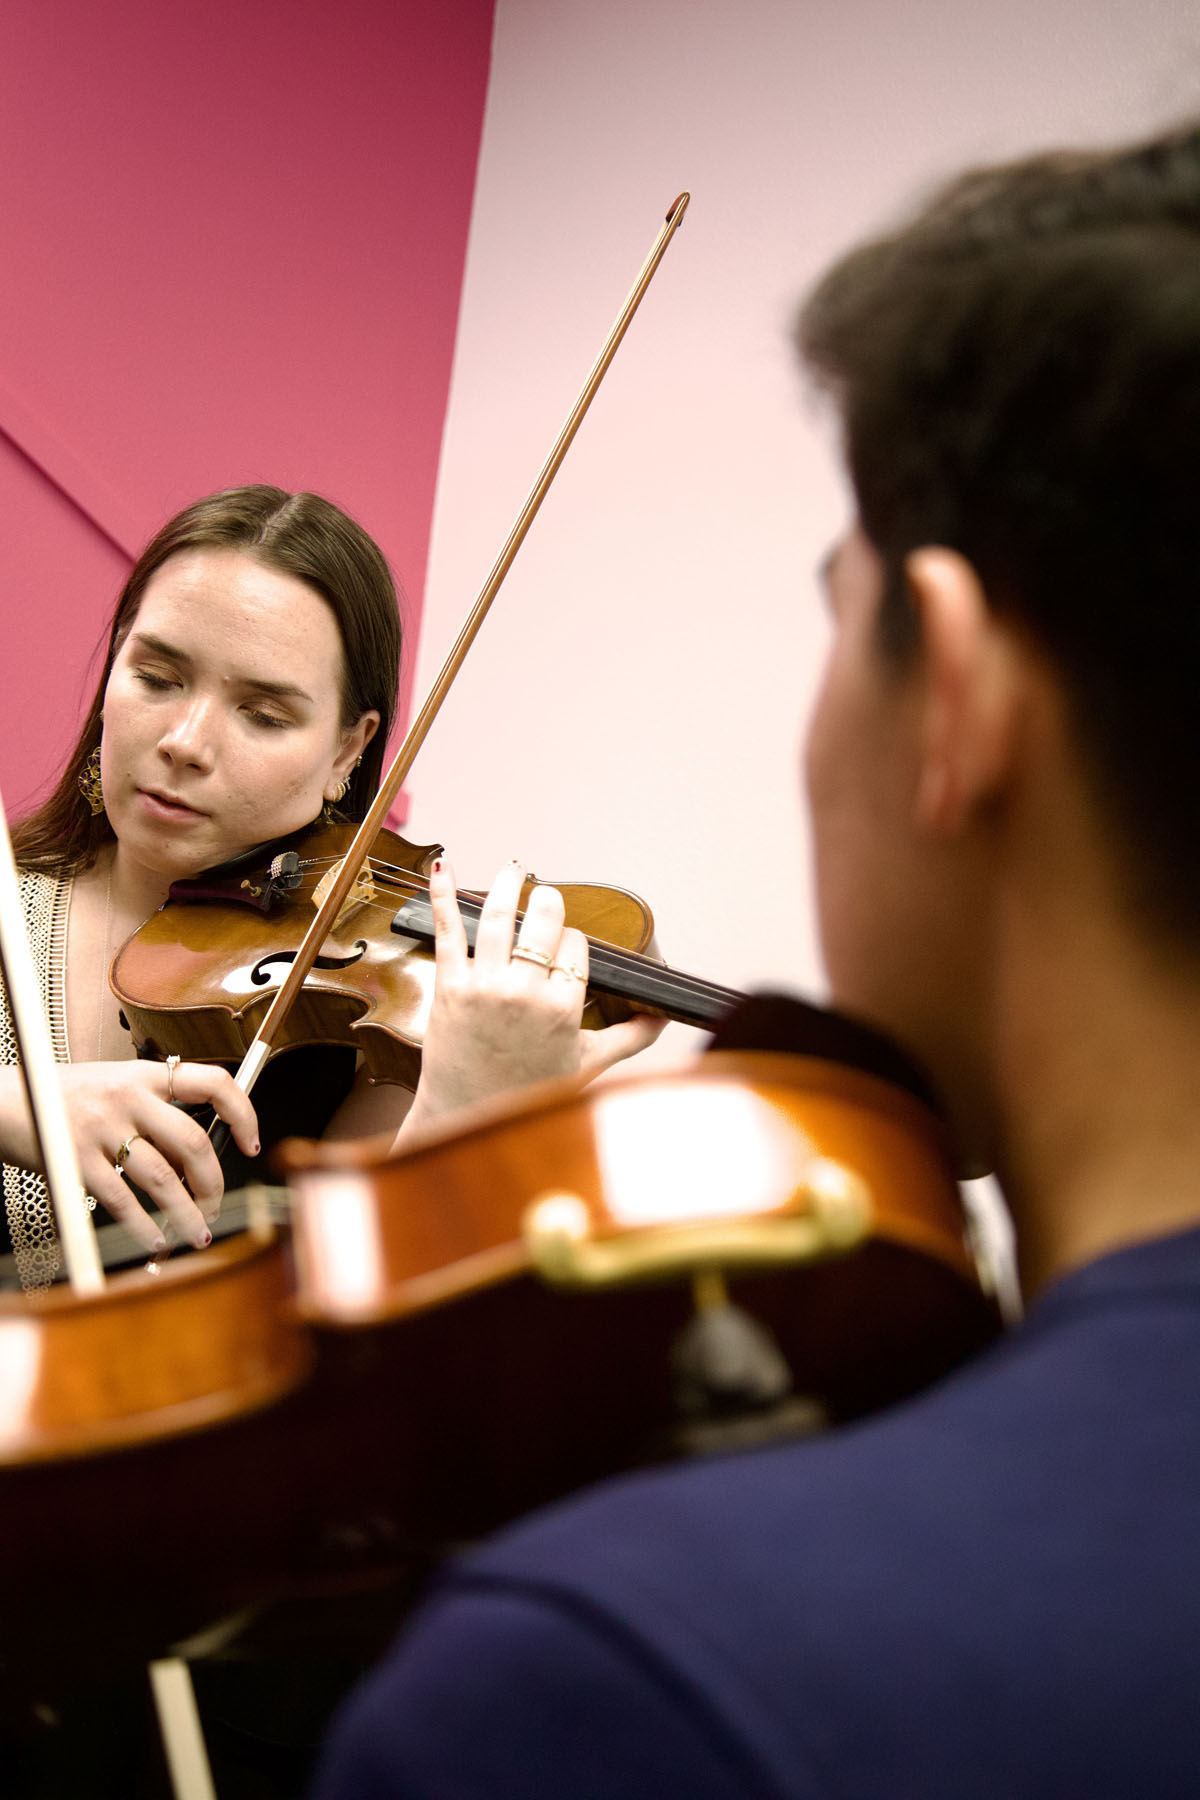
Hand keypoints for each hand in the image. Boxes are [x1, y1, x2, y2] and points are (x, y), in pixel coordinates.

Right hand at [1, 1059, 259, 1253]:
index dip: (243, 1113)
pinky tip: (155, 1240)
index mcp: (143, 1075)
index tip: (252, 1142)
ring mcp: (100, 1129)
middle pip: (192, 1143)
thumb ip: (152, 1110)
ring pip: (162, 1179)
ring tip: (196, 1233)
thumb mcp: (112, 1085)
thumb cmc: (61, 1098)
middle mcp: (126, 1098)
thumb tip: (197, 1155)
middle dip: (213, 1183)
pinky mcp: (74, 1161)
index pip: (213, 1082)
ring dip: (187, 1214)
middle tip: (215, 1204)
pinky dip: (145, 1227)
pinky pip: (121, 1202)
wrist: (2, 1100)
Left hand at [403, 858, 663, 1132]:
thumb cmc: (528, 1095)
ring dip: (506, 884)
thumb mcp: (587, 1065)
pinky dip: (443, 896)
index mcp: (564, 1009)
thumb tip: (662, 1019)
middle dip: (548, 903)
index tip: (565, 948)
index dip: (572, 942)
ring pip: (498, 917)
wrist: (467, 1119)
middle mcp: (526, 993)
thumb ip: (629, 1038)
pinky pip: (448, 931)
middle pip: (544, 922)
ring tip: (513, 870)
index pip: (576, 947)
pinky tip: (445, 869)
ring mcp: (485, 987)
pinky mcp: (449, 986)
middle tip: (545, 896)